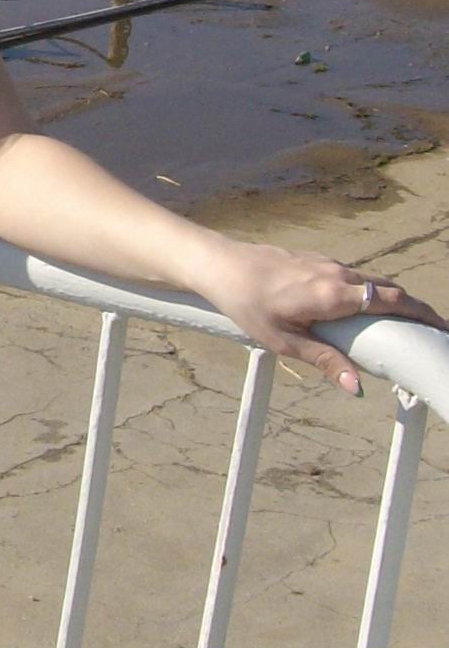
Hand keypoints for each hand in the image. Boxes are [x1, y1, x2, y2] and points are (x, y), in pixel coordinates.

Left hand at [195, 238, 446, 394]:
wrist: (221, 265)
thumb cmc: (248, 305)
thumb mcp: (284, 340)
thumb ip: (324, 360)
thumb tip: (357, 387)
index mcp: (333, 293)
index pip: (391, 300)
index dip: (421, 314)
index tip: (442, 329)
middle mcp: (337, 273)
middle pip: (388, 289)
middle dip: (415, 309)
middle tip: (433, 333)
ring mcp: (327, 263)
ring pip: (371, 281)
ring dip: (392, 300)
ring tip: (408, 326)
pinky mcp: (317, 261)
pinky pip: (354, 277)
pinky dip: (371, 292)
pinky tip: (369, 310)